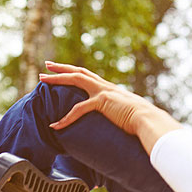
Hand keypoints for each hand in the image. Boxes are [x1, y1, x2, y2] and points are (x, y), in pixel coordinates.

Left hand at [39, 61, 181, 152]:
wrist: (148, 120)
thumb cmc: (140, 121)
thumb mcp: (126, 114)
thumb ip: (118, 113)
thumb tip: (117, 121)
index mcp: (109, 89)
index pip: (88, 76)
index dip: (74, 72)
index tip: (62, 70)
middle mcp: (104, 86)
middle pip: (78, 72)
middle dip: (61, 68)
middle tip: (46, 66)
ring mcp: (103, 92)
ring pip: (75, 80)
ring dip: (57, 79)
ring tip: (42, 79)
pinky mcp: (102, 102)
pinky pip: (78, 109)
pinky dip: (65, 118)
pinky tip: (55, 125)